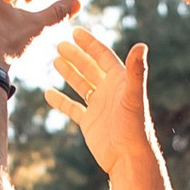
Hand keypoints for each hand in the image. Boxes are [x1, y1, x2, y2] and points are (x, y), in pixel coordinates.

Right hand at [38, 21, 154, 176]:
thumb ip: (136, 70)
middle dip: (76, 55)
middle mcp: (110, 91)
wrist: (128, 158)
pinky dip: (61, 100)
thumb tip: (141, 45)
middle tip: (59, 44)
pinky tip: (48, 93)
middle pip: (90, 68)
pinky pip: (72, 107)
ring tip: (55, 60)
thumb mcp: (134, 95)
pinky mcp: (90, 122)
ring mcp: (99, 106)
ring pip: (81, 85)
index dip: (90, 44)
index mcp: (120, 81)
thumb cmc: (134, 127)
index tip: (75, 32)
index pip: (103, 56)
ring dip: (69, 72)